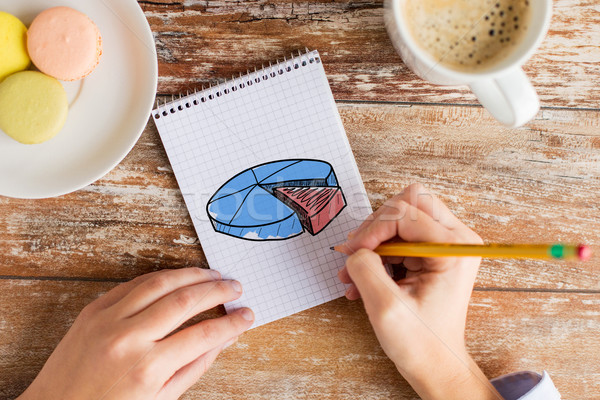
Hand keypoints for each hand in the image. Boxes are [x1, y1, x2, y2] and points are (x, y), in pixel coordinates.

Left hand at [18, 268, 253, 399]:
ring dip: (193, 275)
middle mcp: (129, 339)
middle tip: (236, 288)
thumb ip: (195, 366)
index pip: (204, 335)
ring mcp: (108, 320)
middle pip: (186, 300)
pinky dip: (162, 277)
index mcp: (148, 369)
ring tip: (213, 276)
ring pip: (161, 282)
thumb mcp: (160, 398)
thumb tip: (225, 338)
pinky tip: (179, 278)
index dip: (232, 322)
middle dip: (218, 291)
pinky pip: (135, 283)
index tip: (247, 315)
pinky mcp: (94, 309)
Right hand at [337, 184, 499, 399]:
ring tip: (353, 273)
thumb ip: (365, 268)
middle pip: (408, 203)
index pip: (406, 213)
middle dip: (376, 227)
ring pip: (400, 217)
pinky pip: (399, 236)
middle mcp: (456, 240)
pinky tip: (361, 279)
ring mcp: (445, 245)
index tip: (352, 253)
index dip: (373, 229)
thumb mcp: (386, 307)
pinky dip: (377, 253)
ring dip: (372, 242)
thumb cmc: (421, 344)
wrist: (435, 365)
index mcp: (454, 249)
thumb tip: (354, 248)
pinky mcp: (433, 253)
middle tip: (356, 254)